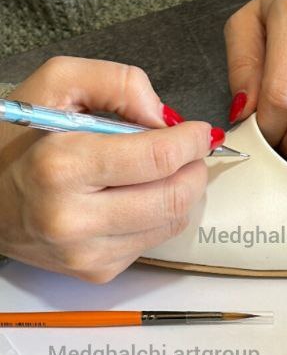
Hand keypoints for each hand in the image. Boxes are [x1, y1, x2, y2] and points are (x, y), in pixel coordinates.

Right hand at [0, 56, 210, 281]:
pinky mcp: (97, 272)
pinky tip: (140, 196)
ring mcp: (86, 253)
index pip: (156, 158)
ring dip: (183, 192)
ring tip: (168, 170)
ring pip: (170, 223)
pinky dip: (160, 216)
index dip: (190, 141)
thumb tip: (164, 117)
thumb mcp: (55, 85)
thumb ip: (115, 82)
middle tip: (191, 151)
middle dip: (194, 169)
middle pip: (172, 197)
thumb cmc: (19, 141)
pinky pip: (153, 242)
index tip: (199, 131)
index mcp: (60, 167)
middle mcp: (73, 218)